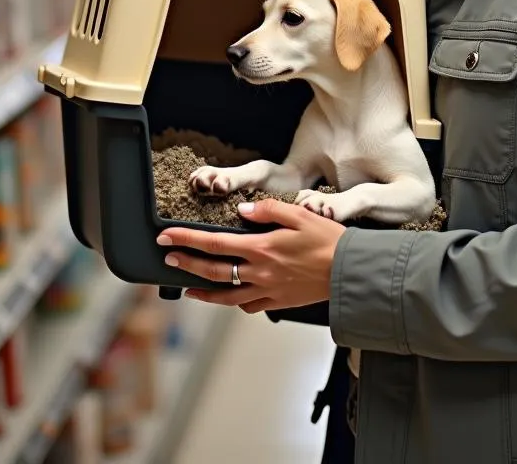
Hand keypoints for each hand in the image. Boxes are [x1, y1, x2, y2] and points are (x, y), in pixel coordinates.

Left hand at [156, 199, 345, 312]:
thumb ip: (269, 211)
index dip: (187, 239)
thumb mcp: (300, 214)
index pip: (214, 243)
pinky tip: (230, 297)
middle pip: (214, 269)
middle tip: (167, 258)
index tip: (167, 236)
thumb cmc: (328, 240)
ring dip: (203, 290)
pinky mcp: (278, 302)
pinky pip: (249, 306)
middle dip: (186, 263)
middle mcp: (260, 272)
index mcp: (262, 248)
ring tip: (187, 287)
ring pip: (226, 295)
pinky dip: (235, 302)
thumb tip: (242, 212)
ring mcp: (267, 290)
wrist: (349, 270)